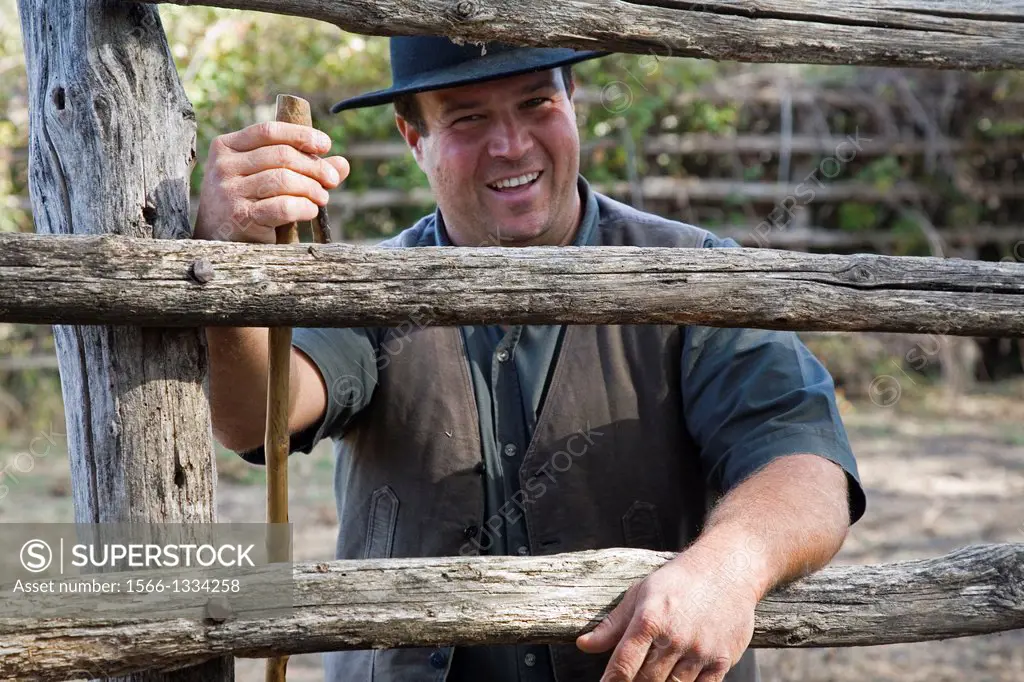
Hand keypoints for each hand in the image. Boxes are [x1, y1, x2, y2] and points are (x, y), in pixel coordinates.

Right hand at [194, 121, 349, 242]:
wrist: (217, 239)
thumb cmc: (247, 202)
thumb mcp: (266, 177)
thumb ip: (301, 167)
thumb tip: (342, 164)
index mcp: (226, 146)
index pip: (268, 131)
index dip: (301, 135)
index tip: (326, 144)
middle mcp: (224, 166)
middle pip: (281, 155)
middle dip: (315, 167)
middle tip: (332, 180)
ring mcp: (230, 192)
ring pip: (284, 180)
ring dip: (312, 188)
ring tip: (323, 198)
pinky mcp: (241, 217)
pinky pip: (283, 206)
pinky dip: (304, 207)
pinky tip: (311, 210)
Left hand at [576, 542, 760, 681]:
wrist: (726, 570)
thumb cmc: (679, 581)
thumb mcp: (639, 594)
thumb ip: (612, 625)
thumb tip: (584, 645)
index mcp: (650, 619)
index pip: (623, 663)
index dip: (611, 681)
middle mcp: (674, 637)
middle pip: (646, 680)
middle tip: (631, 677)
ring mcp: (699, 651)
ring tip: (655, 674)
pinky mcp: (721, 660)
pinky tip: (678, 678)